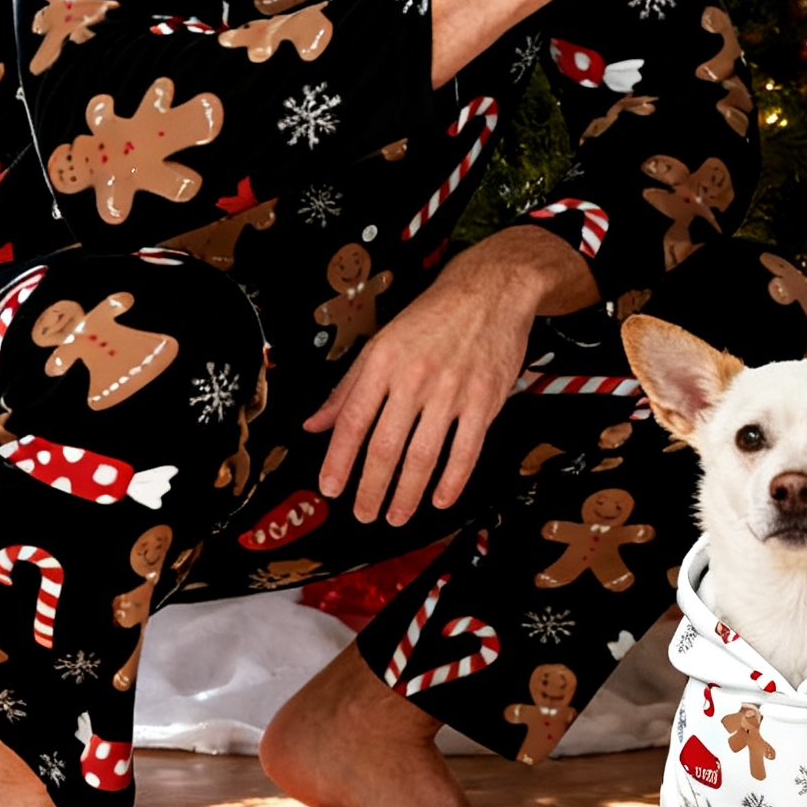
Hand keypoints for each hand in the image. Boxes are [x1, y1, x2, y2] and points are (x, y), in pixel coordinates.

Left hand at [302, 232, 571, 524]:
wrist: (491, 291)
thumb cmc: (434, 316)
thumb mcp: (382, 342)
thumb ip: (348, 387)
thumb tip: (315, 423)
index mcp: (383, 361)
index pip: (353, 420)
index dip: (338, 460)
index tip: (330, 489)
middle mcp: (414, 377)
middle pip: (385, 446)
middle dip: (371, 488)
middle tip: (363, 514)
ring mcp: (452, 390)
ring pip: (423, 455)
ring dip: (407, 494)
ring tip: (397, 515)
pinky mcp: (485, 400)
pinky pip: (466, 450)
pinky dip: (452, 480)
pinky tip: (440, 499)